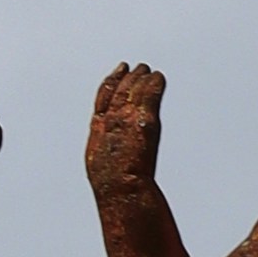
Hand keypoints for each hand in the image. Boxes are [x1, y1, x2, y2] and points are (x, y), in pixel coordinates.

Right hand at [86, 62, 165, 203]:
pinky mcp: (143, 119)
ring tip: (149, 71)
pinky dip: (155, 84)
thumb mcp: (103, 167)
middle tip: (139, 68)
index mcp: (98, 130)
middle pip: (120, 90)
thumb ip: (109, 155)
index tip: (119, 70)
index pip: (103, 98)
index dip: (111, 82)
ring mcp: (126, 118)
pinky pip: (150, 94)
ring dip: (142, 78)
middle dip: (129, 77)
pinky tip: (159, 78)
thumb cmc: (113, 188)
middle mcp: (111, 120)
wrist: (121, 188)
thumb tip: (113, 165)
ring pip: (134, 89)